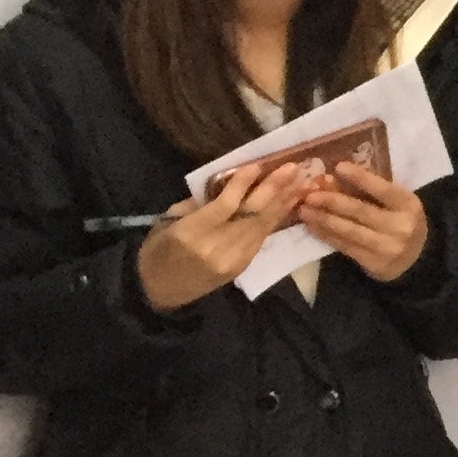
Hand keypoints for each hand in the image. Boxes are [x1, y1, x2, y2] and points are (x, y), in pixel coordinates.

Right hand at [134, 159, 317, 312]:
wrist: (159, 292)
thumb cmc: (157, 250)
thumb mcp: (167, 222)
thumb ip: (197, 204)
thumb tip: (228, 183)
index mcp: (190, 233)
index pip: (225, 205)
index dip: (243, 184)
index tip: (258, 164)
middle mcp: (215, 247)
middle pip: (251, 214)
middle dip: (274, 189)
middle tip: (292, 168)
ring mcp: (232, 259)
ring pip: (262, 225)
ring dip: (283, 202)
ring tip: (300, 181)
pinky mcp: (242, 266)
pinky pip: (262, 237)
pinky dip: (276, 218)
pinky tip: (288, 203)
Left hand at [298, 161, 432, 282]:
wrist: (415, 259)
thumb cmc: (401, 221)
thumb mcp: (397, 204)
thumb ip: (374, 191)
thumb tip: (337, 174)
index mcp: (408, 205)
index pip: (382, 189)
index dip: (361, 177)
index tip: (338, 166)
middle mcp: (400, 226)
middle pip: (361, 211)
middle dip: (332, 202)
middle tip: (310, 195)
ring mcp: (387, 246)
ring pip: (349, 231)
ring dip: (323, 220)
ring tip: (304, 210)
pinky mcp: (374, 263)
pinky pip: (345, 246)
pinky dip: (326, 235)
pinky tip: (312, 227)